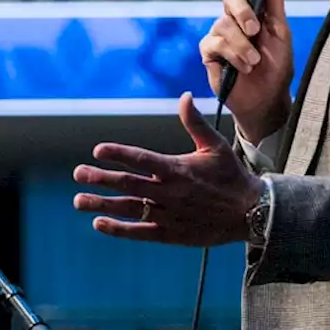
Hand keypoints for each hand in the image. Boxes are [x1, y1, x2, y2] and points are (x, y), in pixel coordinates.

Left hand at [72, 93, 264, 246]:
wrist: (251, 213)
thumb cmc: (231, 176)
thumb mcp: (215, 145)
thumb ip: (195, 122)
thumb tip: (184, 95)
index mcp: (178, 169)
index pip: (142, 159)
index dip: (119, 154)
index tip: (97, 150)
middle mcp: (170, 192)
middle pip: (128, 184)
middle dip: (100, 178)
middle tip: (78, 173)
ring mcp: (169, 214)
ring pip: (129, 209)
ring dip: (102, 204)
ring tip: (79, 201)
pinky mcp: (171, 234)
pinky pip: (140, 232)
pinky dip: (119, 230)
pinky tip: (99, 224)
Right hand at [199, 0, 293, 141]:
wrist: (267, 98)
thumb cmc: (277, 66)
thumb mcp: (281, 34)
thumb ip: (275, 5)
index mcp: (252, 10)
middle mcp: (233, 18)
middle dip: (242, 11)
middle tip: (255, 30)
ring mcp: (219, 34)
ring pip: (223, 24)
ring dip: (242, 44)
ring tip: (254, 60)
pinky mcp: (209, 52)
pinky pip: (214, 43)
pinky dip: (232, 55)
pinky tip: (243, 67)